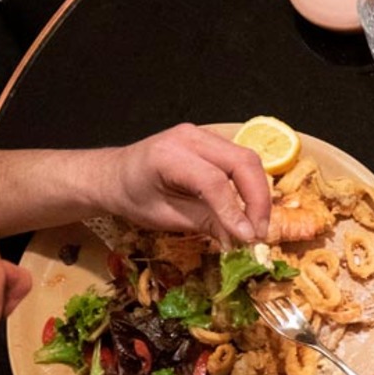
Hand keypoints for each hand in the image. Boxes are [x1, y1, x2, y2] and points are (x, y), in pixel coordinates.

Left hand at [95, 124, 272, 242]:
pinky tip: (248, 210)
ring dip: (259, 193)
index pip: (213, 181)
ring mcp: (203, 135)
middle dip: (258, 199)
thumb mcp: (165, 217)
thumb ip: (204, 223)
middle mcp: (190, 137)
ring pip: (247, 159)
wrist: (115, 174)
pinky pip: (240, 161)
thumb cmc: (133, 197)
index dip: (235, 211)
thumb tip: (238, 239)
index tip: (248, 238)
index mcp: (169, 155)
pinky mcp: (211, 142)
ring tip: (256, 225)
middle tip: (259, 233)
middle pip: (242, 162)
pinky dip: (250, 186)